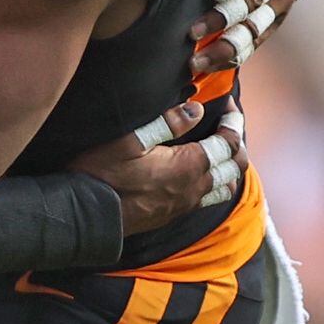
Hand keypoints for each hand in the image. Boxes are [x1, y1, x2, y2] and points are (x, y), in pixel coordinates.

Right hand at [70, 98, 245, 234]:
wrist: (84, 216)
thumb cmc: (101, 175)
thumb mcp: (129, 140)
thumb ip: (167, 123)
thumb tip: (196, 109)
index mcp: (189, 165)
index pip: (228, 142)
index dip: (233, 121)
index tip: (228, 106)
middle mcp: (194, 187)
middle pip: (236, 166)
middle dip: (238, 144)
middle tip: (228, 127)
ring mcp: (185, 204)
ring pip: (226, 186)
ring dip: (229, 168)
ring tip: (219, 153)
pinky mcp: (173, 215)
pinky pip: (208, 200)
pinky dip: (216, 184)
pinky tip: (201, 176)